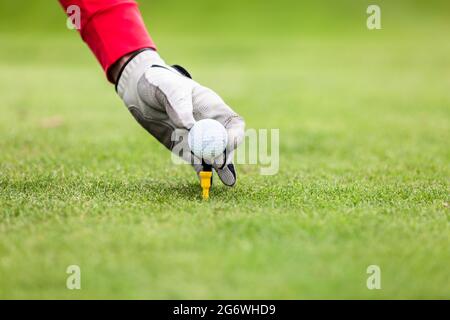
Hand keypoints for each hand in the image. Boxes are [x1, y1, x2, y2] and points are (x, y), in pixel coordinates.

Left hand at [116, 49, 244, 185]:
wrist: (139, 93)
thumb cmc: (158, 83)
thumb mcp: (168, 88)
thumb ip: (179, 105)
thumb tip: (189, 126)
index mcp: (212, 107)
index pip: (233, 124)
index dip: (235, 134)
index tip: (229, 143)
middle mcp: (209, 125)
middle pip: (225, 144)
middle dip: (227, 155)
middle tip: (220, 164)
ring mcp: (197, 139)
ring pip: (213, 156)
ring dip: (219, 168)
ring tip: (228, 181)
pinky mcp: (184, 148)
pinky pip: (195, 161)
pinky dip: (201, 171)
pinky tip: (207, 181)